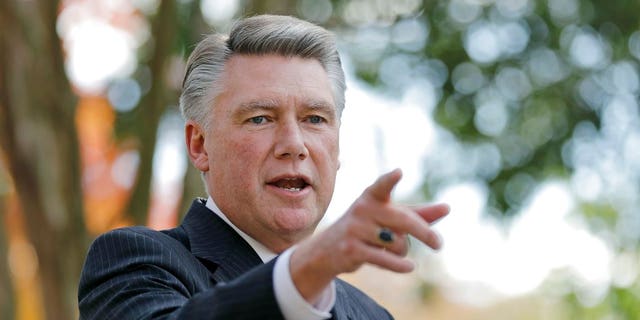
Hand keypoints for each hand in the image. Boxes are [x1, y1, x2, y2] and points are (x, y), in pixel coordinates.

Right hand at [290, 169, 448, 302]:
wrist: (329, 249)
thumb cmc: (368, 227)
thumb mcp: (390, 217)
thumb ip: (418, 213)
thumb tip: (447, 208)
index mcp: (372, 196)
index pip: (382, 186)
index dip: (390, 180)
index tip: (399, 172)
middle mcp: (362, 209)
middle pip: (403, 221)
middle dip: (424, 233)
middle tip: (439, 244)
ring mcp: (356, 229)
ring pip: (397, 243)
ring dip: (403, 250)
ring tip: (392, 249)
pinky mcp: (352, 249)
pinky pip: (385, 259)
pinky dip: (400, 265)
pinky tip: (410, 267)